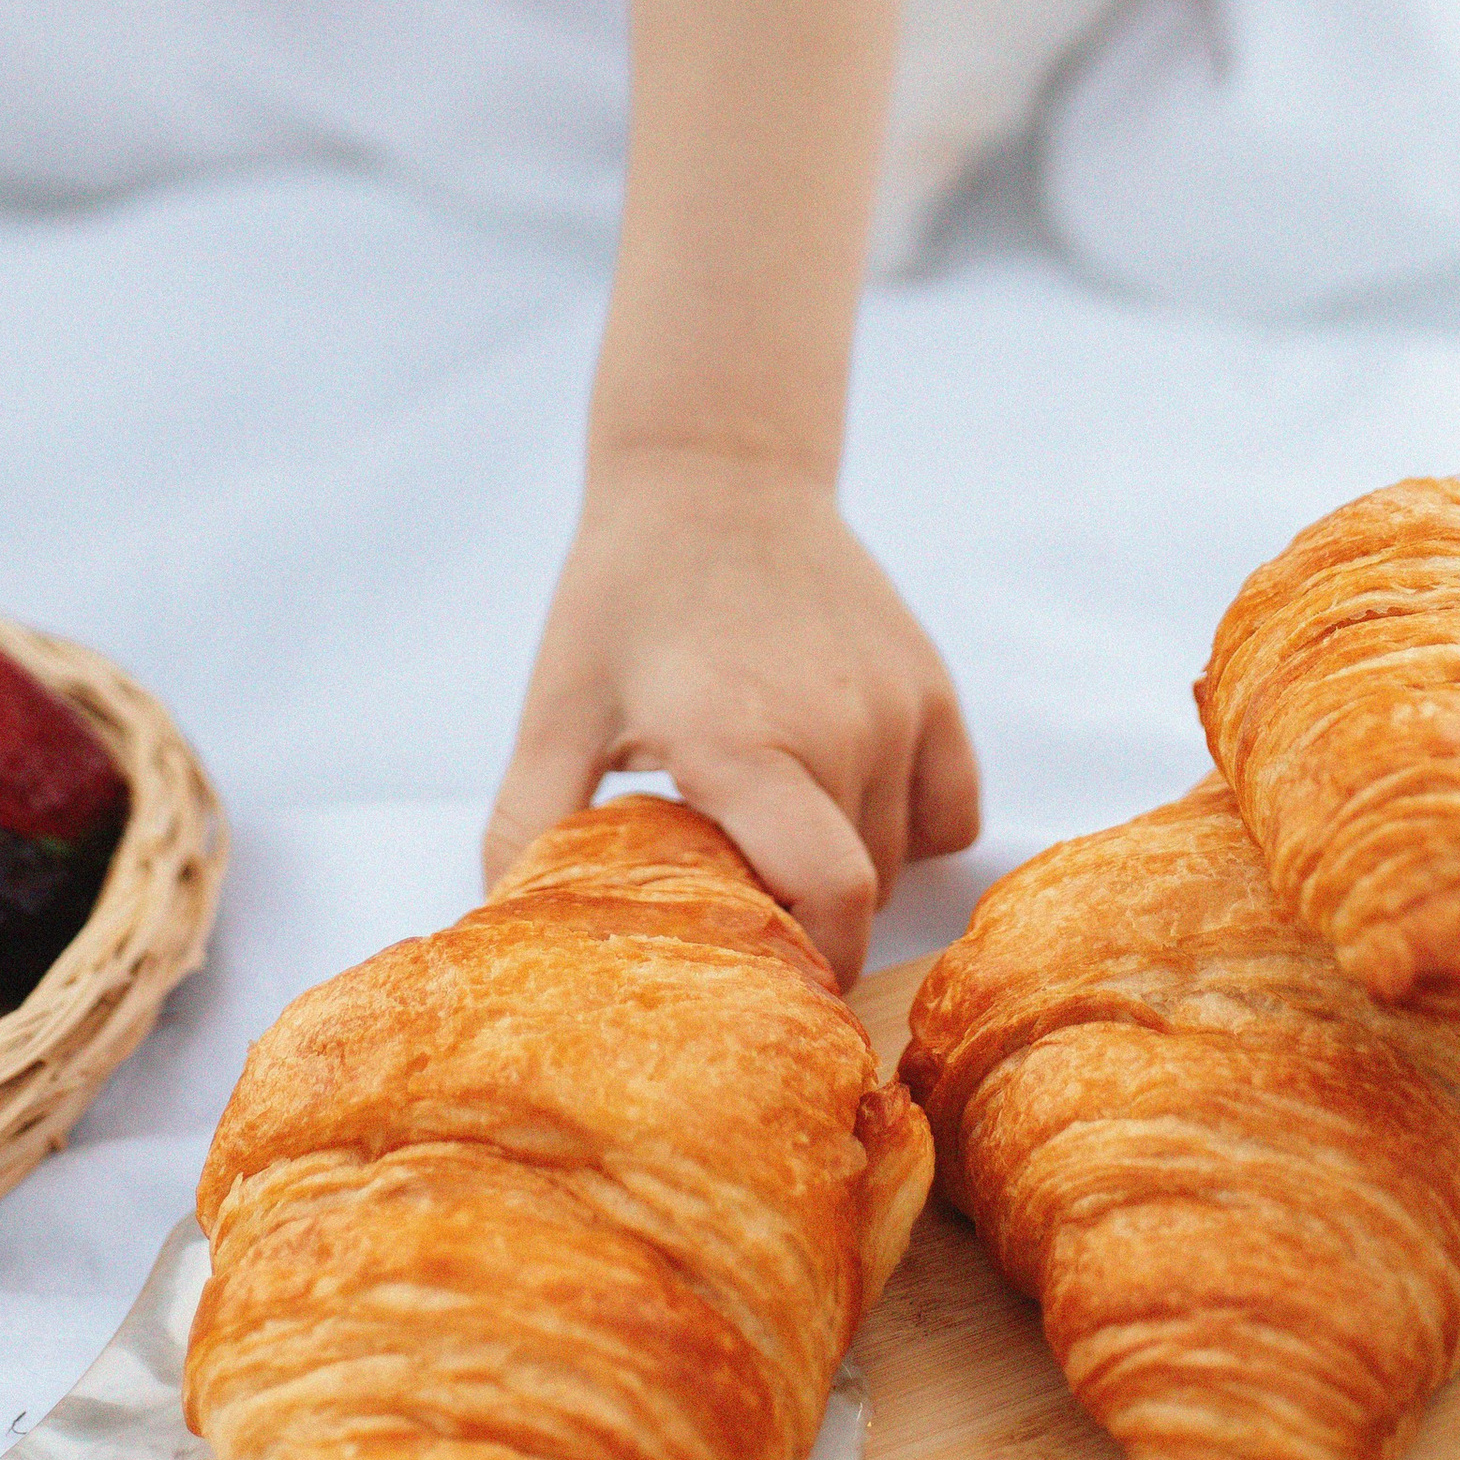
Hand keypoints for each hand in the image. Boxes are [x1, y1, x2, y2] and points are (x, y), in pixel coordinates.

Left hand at [485, 442, 980, 988]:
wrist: (714, 474)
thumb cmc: (623, 595)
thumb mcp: (556, 707)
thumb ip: (529, 826)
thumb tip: (510, 937)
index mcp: (746, 742)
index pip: (830, 902)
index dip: (808, 969)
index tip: (759, 985)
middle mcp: (841, 727)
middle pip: (854, 895)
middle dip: (798, 918)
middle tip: (729, 889)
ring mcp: (898, 706)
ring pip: (896, 856)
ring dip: (840, 867)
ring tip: (763, 819)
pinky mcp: (933, 687)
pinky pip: (949, 811)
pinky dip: (905, 828)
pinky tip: (834, 796)